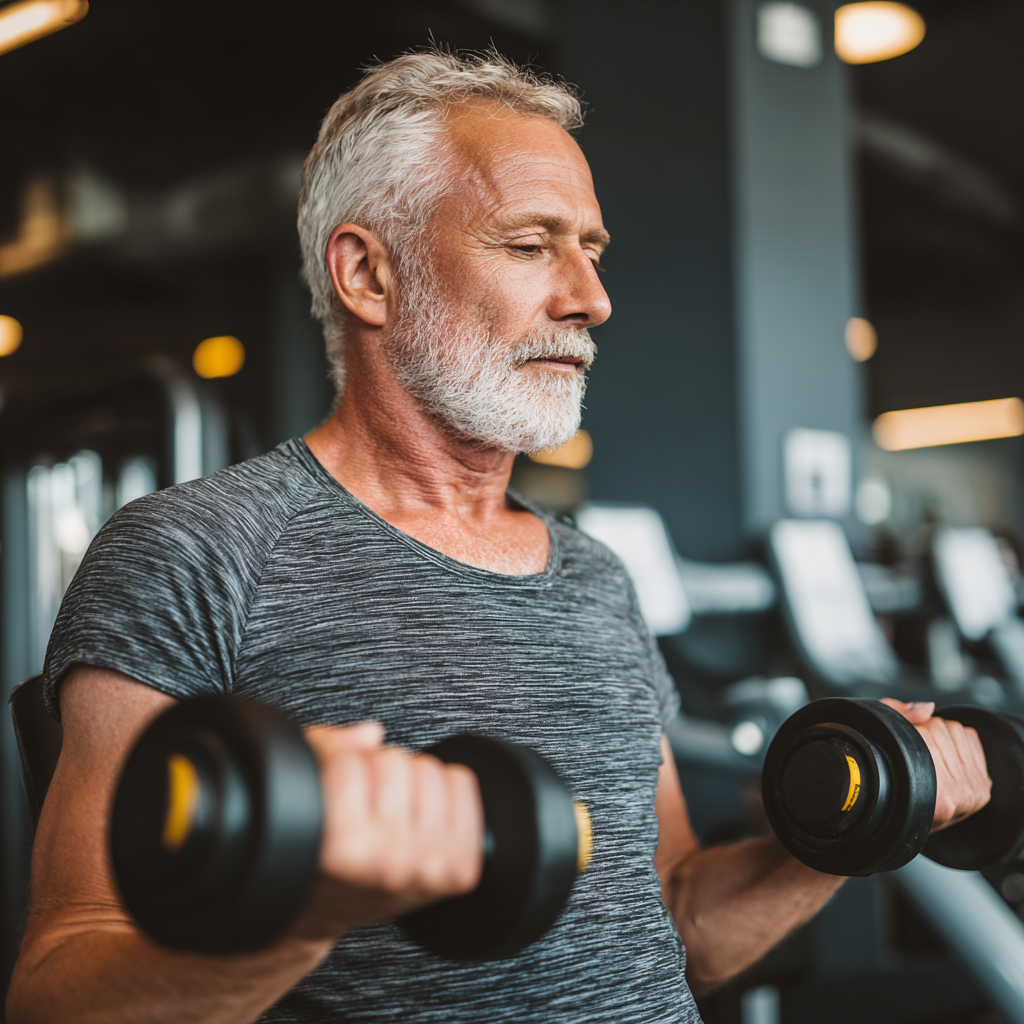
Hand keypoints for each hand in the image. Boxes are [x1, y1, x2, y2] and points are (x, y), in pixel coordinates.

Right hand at [290, 722, 484, 940]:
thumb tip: (371, 734)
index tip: (333, 785)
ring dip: (409, 780)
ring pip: (428, 769)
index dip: (337, 763)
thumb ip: (325, 753)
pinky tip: (419, 815)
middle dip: (374, 772)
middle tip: (363, 802)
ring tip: (389, 810)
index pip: (349, 763)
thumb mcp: (300, 799)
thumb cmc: (316, 853)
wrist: (328, 911)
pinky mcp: (457, 869)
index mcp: (341, 848)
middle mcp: (387, 862)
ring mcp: (427, 867)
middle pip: (393, 760)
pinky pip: (461, 784)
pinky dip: (442, 788)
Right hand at [881, 699, 991, 831]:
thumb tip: (928, 709)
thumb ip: (899, 717)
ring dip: (941, 736)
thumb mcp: (884, 749)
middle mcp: (960, 793)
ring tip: (929, 759)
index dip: (910, 731)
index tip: (905, 747)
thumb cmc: (893, 788)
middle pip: (941, 729)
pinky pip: (971, 738)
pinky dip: (957, 740)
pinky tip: (945, 757)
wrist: (907, 822)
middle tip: (916, 757)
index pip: (925, 733)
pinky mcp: (983, 786)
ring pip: (956, 730)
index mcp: (938, 792)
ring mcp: (974, 790)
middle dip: (924, 733)